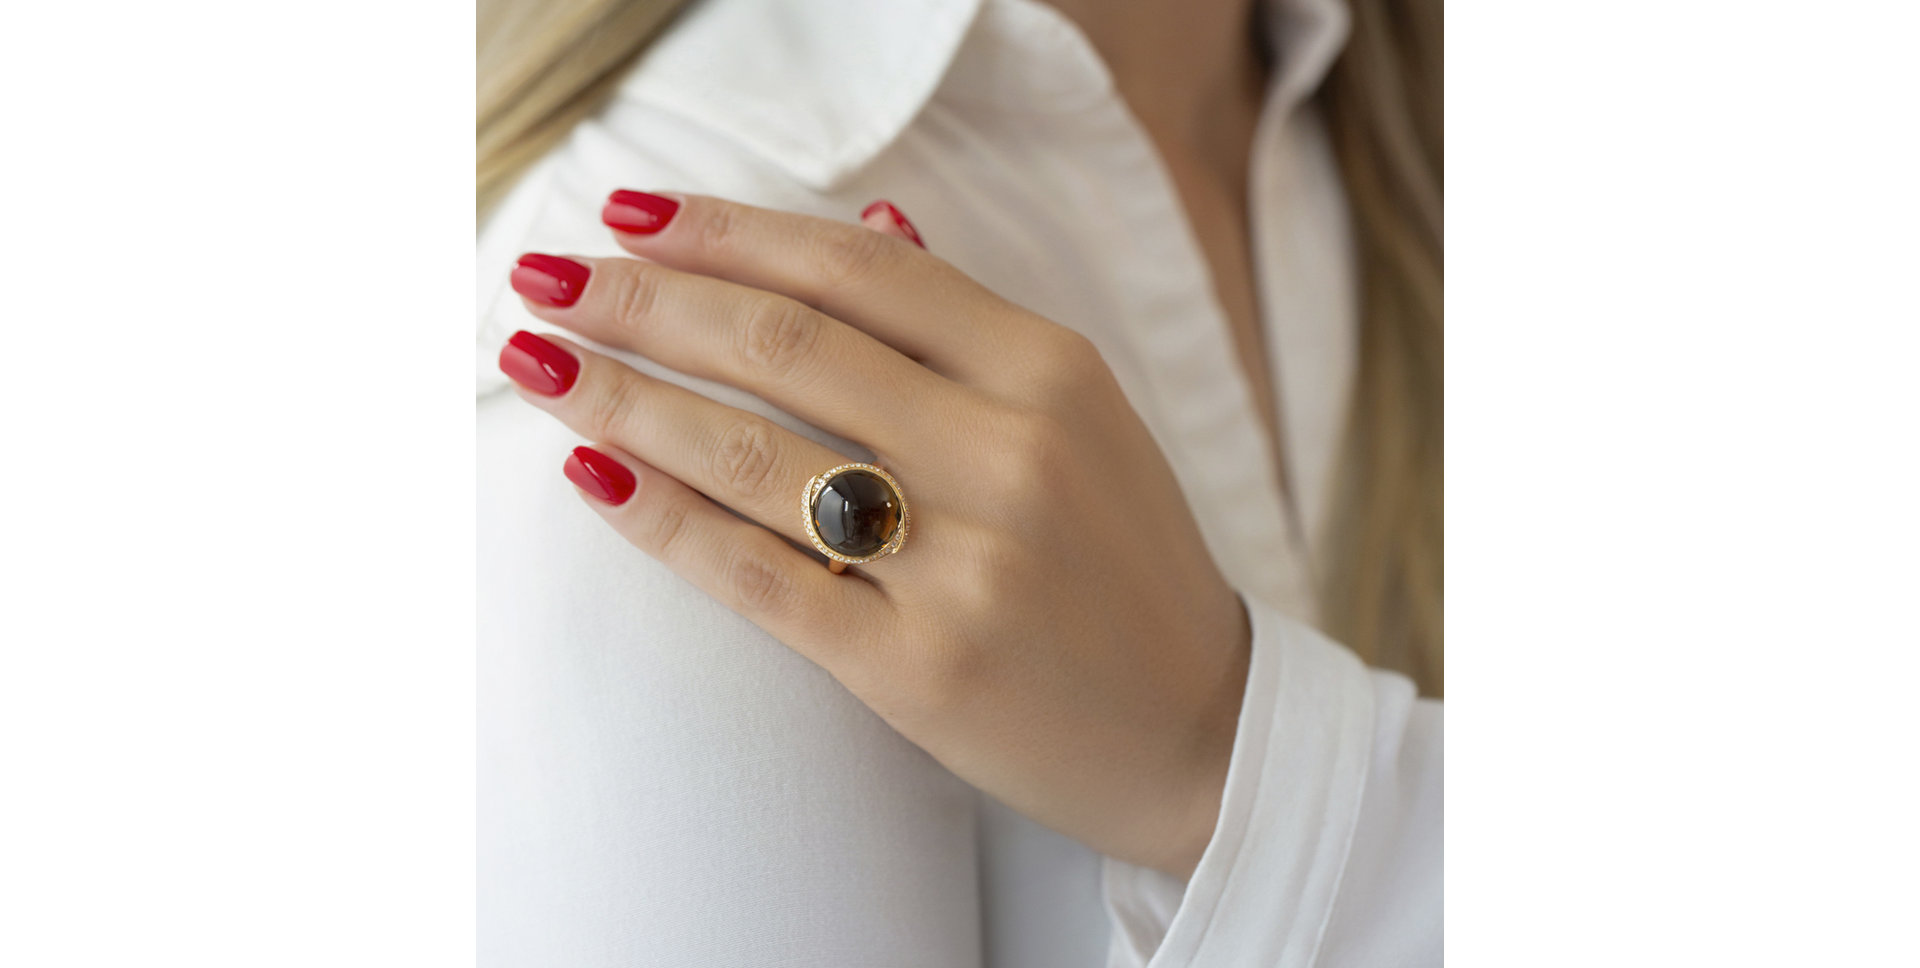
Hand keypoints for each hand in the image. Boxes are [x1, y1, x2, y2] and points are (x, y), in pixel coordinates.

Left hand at [497, 192, 1250, 877]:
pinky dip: (662, 519)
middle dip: (643, 300)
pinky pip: (757, 576)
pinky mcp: (917, 667)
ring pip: (753, 452)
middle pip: (784, 342)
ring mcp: (963, 563)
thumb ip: (968, 322)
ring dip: (624, 398)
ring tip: (538, 361)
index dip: (728, 231)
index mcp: (1050, 369)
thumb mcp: (1081, 414)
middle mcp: (1007, 451)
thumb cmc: (1123, 560)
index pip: (856, 267)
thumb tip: (866, 213)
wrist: (1200, 729)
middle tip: (547, 277)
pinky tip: (593, 475)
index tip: (631, 214)